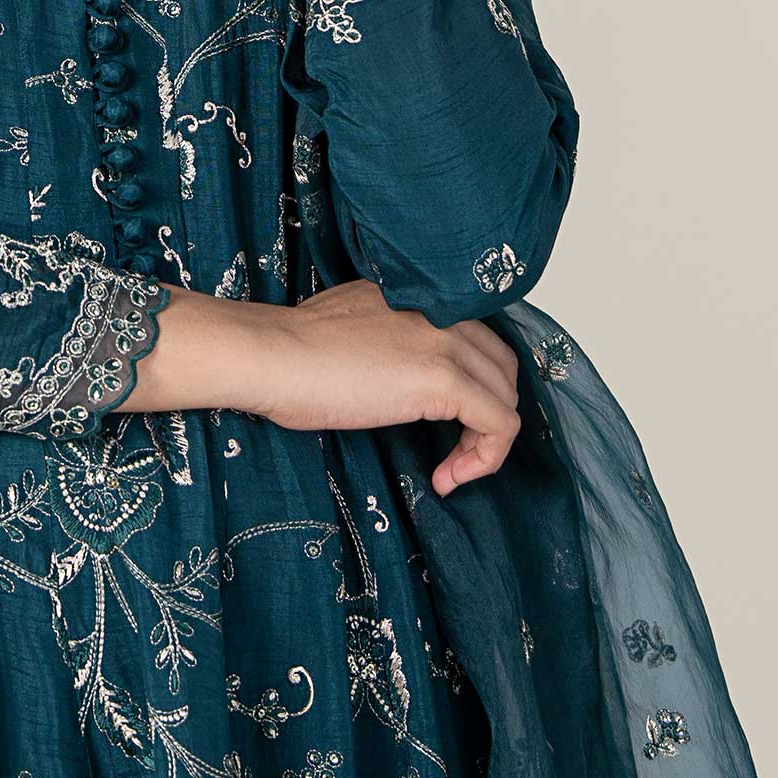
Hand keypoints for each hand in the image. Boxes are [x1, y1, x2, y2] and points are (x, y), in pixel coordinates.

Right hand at [253, 282, 522, 495]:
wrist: (272, 354)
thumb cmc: (291, 349)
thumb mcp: (354, 326)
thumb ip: (387, 338)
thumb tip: (392, 370)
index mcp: (421, 298)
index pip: (478, 341)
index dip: (472, 386)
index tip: (445, 425)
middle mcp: (443, 313)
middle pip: (501, 369)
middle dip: (485, 415)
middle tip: (451, 451)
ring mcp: (447, 345)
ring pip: (504, 398)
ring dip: (484, 443)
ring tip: (448, 471)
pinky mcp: (443, 380)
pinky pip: (499, 424)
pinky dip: (484, 459)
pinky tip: (447, 479)